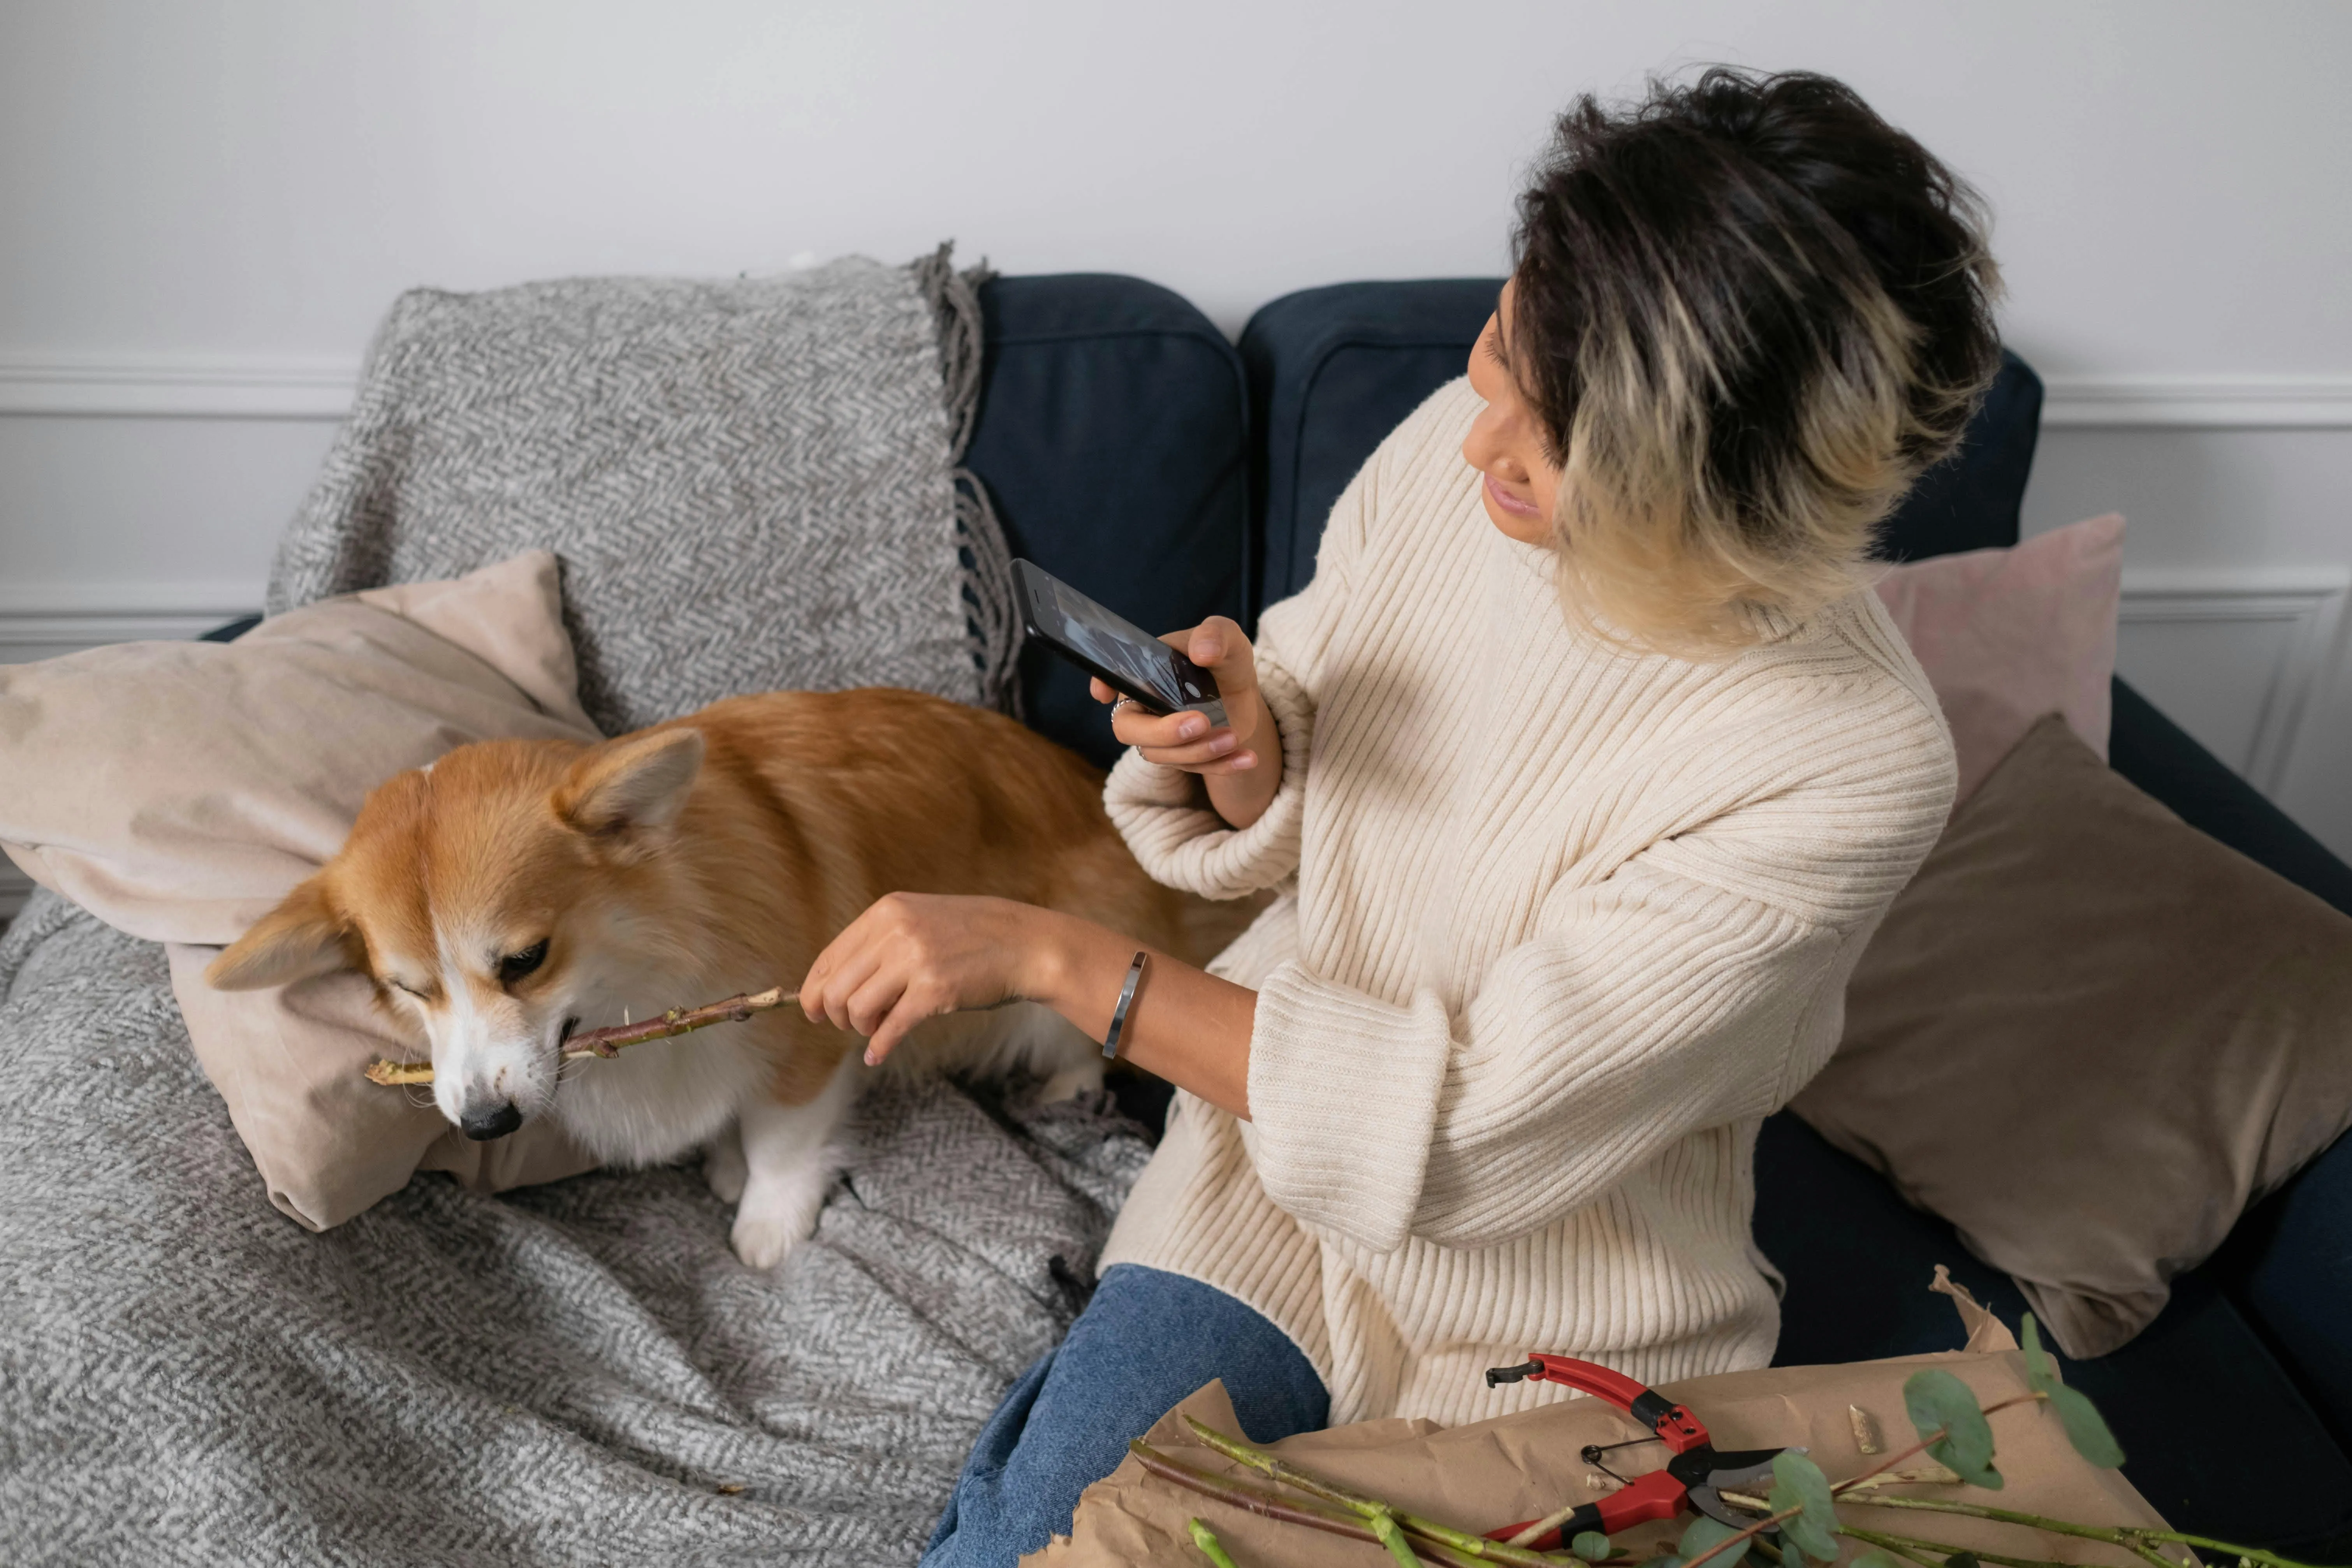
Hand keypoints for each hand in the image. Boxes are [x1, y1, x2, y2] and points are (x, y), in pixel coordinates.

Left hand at [800, 893, 1057, 1066]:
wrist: (1026, 944)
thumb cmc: (974, 936)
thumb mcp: (921, 920)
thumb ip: (882, 942)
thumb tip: (837, 984)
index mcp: (887, 912)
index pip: (829, 958)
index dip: (813, 990)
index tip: (813, 1011)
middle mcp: (895, 931)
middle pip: (835, 988)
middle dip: (835, 1015)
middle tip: (851, 1025)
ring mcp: (915, 960)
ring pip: (856, 1008)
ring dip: (860, 1028)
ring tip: (877, 1029)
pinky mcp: (933, 991)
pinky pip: (889, 1029)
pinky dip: (879, 1048)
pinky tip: (877, 1056)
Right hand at [1090, 616, 1282, 829]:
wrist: (1242, 691)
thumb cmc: (1224, 658)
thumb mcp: (1227, 638)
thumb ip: (1215, 635)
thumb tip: (1202, 651)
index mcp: (1144, 673)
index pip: (1111, 678)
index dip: (1102, 684)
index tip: (1104, 693)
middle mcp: (1144, 707)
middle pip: (1129, 730)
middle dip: (1163, 732)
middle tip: (1201, 722)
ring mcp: (1160, 737)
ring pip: (1163, 755)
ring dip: (1199, 750)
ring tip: (1233, 736)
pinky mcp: (1183, 757)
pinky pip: (1196, 769)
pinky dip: (1223, 766)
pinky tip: (1248, 758)